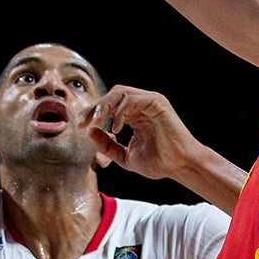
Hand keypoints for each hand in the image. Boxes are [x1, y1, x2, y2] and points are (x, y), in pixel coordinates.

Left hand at [80, 85, 200, 180]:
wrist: (179, 166)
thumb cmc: (159, 162)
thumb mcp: (125, 156)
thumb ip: (107, 145)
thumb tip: (90, 132)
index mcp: (133, 115)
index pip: (107, 107)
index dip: (91, 114)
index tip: (79, 125)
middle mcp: (140, 105)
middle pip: (110, 96)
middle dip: (94, 107)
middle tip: (83, 121)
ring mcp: (149, 102)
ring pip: (119, 92)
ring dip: (104, 105)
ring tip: (97, 120)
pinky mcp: (157, 102)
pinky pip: (132, 99)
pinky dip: (121, 111)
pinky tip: (118, 127)